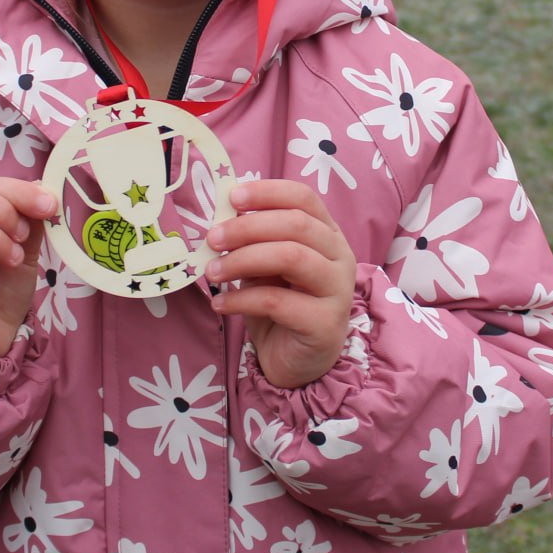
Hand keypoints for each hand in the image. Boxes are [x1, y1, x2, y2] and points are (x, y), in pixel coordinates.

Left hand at [205, 180, 355, 389]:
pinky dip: (241, 299)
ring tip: (212, 272)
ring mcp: (338, 290)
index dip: (267, 192)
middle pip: (297, 224)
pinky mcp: (325, 324)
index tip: (232, 197)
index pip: (304, 197)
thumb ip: (252, 240)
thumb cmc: (279, 304)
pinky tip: (221, 304)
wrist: (293, 360)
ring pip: (291, 257)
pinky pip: (278, 301)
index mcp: (327, 233)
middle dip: (247, 227)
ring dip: (243, 260)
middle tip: (212, 238)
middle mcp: (340, 256)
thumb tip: (219, 218)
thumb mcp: (264, 266)